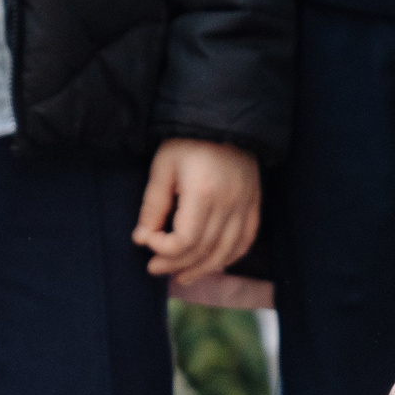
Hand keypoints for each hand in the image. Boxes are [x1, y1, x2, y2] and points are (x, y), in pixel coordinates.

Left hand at [132, 138, 260, 279]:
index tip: (147, 239)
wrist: (226, 119)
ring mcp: (245, 206)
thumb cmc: (188, 141)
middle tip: (154, 268)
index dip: (163, 248)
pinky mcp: (254, 204)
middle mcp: (228, 204)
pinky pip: (245, 242)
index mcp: (203, 192)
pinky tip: (212, 264)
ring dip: (201, 269)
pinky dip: (228, 258)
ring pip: (225, 252)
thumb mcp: (163, 167)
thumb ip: (153, 205)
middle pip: (203, 251)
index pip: (185, 240)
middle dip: (175, 264)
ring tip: (180, 275)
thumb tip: (141, 238)